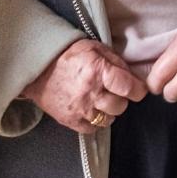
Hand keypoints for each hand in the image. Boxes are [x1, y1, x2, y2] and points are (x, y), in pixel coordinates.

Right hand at [24, 38, 146, 134]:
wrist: (38, 69)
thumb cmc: (68, 56)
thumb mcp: (96, 49)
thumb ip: (117, 62)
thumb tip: (133, 77)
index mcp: (97, 71)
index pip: (129, 88)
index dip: (138, 89)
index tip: (138, 88)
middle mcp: (89, 93)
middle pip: (121, 106)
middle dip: (121, 98)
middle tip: (114, 91)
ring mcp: (79, 110)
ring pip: (109, 119)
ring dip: (109, 110)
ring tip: (101, 99)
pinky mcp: (70, 121)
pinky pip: (93, 128)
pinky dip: (95, 121)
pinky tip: (91, 109)